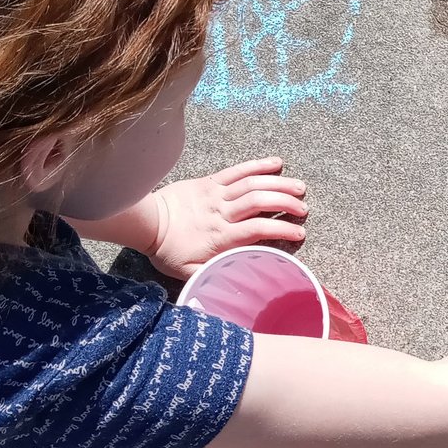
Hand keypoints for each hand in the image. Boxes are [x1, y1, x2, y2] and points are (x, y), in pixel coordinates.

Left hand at [147, 157, 308, 277]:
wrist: (144, 222)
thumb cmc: (167, 251)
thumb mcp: (188, 273)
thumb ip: (214, 276)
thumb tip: (239, 283)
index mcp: (219, 237)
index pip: (258, 230)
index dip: (282, 230)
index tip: (299, 234)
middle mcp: (221, 213)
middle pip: (260, 202)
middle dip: (286, 204)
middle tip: (303, 209)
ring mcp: (216, 194)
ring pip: (253, 184)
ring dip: (279, 184)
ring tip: (300, 188)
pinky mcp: (210, 182)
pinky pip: (237, 171)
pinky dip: (258, 165)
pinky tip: (277, 164)